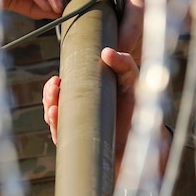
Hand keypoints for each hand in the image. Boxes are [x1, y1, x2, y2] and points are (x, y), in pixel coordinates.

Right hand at [43, 46, 168, 177]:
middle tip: (54, 89)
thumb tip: (106, 52)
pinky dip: (56, 127)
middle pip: (56, 103)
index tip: (57, 80)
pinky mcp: (82, 143)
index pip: (65, 89)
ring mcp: (80, 128)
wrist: (146, 136)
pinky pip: (63, 136)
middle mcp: (81, 111)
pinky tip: (56, 116)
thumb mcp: (132, 80)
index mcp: (88, 96)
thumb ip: (124, 63)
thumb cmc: (139, 109)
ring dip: (50, 109)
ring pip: (56, 119)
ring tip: (53, 105)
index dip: (56, 85)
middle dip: (50, 96)